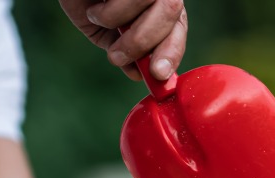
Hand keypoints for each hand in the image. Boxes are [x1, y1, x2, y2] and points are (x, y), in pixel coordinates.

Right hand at [58, 0, 186, 81]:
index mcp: (157, 6)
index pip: (177, 29)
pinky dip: (112, 11)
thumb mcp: (102, 29)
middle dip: (143, 42)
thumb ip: (122, 50)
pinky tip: (96, 5)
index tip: (157, 74)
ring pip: (157, 3)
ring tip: (97, 17)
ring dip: (122, 22)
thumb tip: (138, 74)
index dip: (172, 52)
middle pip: (172, 13)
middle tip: (115, 57)